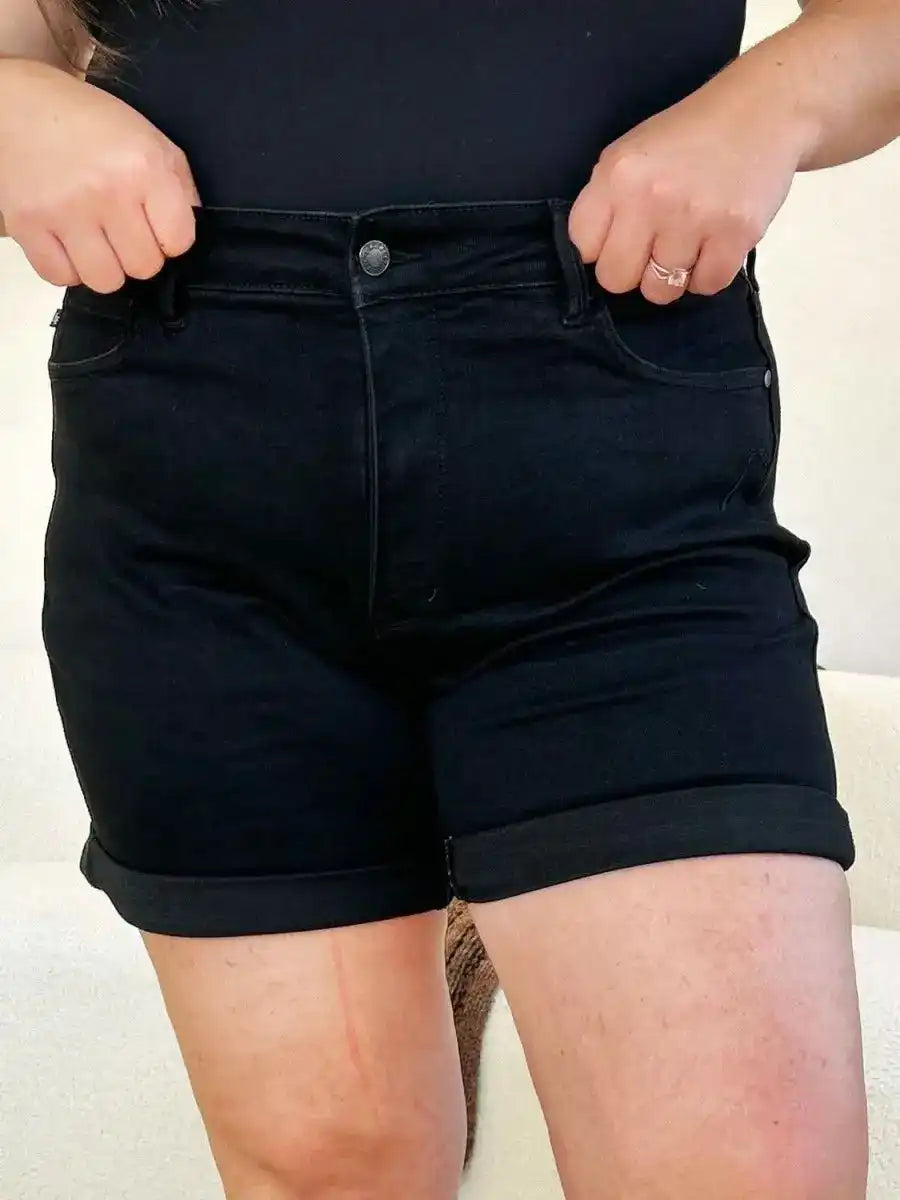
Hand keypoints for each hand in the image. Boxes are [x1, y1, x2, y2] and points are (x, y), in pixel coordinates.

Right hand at [0, 57, 199, 291]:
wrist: (19, 104)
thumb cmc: (91, 124)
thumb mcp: (151, 140)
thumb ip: (180, 189)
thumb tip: (188, 238)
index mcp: (144, 167)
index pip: (178, 242)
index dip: (171, 239)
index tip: (156, 226)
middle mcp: (106, 191)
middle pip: (143, 267)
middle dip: (138, 253)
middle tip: (123, 230)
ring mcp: (64, 211)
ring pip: (105, 281)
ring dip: (105, 266)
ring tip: (97, 239)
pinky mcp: (27, 225)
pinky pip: (61, 278)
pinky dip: (68, 268)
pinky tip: (69, 242)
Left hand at [568, 63, 813, 303]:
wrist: (763, 110)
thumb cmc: (690, 136)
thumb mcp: (631, 153)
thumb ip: (607, 202)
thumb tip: (594, 258)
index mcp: (617, 174)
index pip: (582, 247)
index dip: (601, 249)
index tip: (621, 238)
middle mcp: (651, 197)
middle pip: (616, 279)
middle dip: (633, 271)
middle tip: (654, 248)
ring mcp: (694, 218)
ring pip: (660, 291)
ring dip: (672, 276)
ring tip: (688, 244)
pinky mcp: (735, 234)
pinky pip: (706, 286)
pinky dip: (708, 275)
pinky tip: (713, 247)